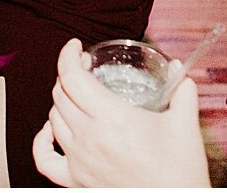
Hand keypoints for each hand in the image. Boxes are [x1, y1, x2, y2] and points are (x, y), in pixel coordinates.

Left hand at [32, 38, 208, 188]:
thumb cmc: (180, 171)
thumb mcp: (185, 125)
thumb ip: (182, 91)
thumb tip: (178, 67)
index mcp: (113, 118)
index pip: (72, 78)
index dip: (68, 56)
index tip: (76, 47)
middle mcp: (90, 138)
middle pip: (60, 94)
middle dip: (69, 75)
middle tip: (85, 70)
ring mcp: (79, 161)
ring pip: (52, 119)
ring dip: (60, 101)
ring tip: (76, 95)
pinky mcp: (76, 182)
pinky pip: (44, 159)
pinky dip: (41, 141)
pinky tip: (51, 130)